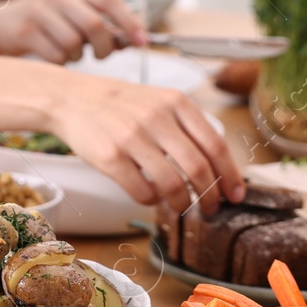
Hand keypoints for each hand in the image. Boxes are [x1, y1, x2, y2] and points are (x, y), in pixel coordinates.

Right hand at [0, 0, 147, 63]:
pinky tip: (52, 57)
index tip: (142, 42)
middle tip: (102, 56)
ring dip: (77, 57)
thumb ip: (96, 24)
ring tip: (68, 53)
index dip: (129, 22)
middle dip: (104, 47)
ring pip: (74, 43)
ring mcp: (39, 12)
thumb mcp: (68, 14)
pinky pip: (55, 56)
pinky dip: (60, 63)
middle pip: (94, 24)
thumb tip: (126, 42)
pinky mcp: (25, 31)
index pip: (110, 0)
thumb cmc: (41, 24)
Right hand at [44, 76, 243, 213]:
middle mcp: (156, 117)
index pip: (215, 144)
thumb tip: (216, 166)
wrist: (71, 98)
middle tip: (211, 208)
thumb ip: (186, 125)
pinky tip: (149, 196)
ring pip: (173, 183)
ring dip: (182, 203)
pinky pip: (142, 191)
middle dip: (210, 195)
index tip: (234, 193)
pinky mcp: (110, 157)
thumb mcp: (158, 100)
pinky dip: (151, 200)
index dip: (230, 174)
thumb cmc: (119, 104)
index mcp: (176, 101)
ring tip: (181, 207)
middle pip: (199, 167)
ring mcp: (132, 137)